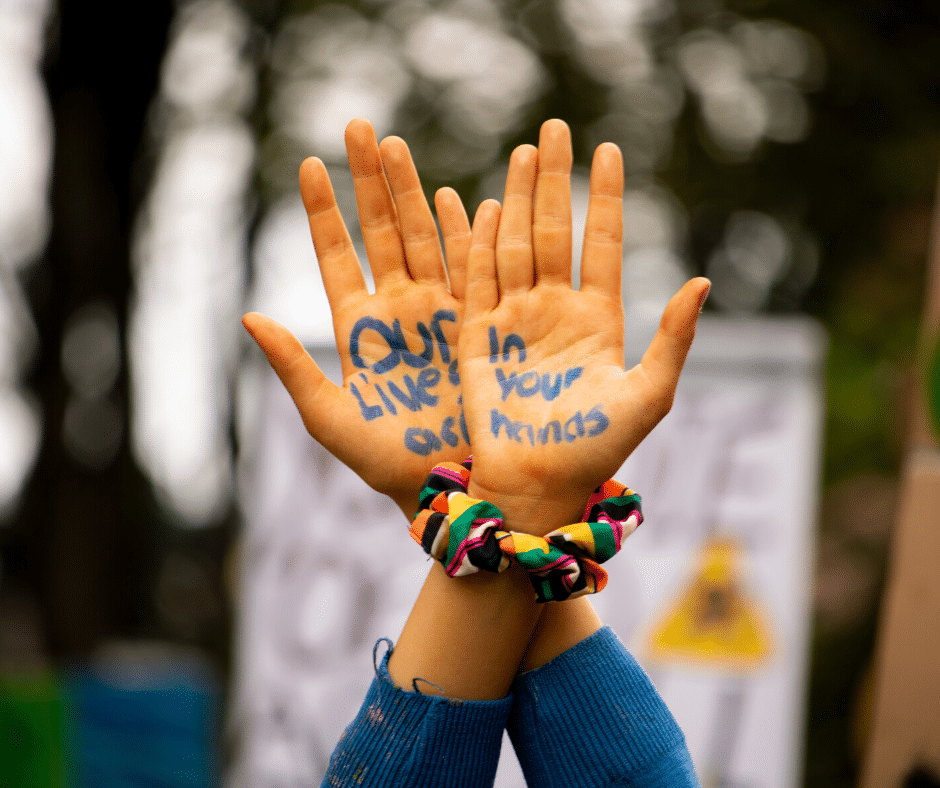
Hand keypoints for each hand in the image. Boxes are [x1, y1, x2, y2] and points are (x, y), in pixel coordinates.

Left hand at [243, 119, 473, 514]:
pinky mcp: (477, 324)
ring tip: (399, 146)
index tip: (310, 164)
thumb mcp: (329, 419)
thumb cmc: (385, 462)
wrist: (447, 482)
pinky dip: (465, 233)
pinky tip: (456, 196)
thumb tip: (249, 316)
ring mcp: (439, 313)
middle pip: (382, 233)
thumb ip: (293, 367)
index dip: (325, 212)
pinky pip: (471, 269)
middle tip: (360, 126)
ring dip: (413, 193)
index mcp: (359, 329)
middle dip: (371, 181)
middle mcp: (398, 311)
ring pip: (424, 239)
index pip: (337, 256)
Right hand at [459, 120, 709, 533]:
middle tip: (555, 128)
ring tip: (524, 152)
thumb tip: (704, 282)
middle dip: (555, 180)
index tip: (610, 151)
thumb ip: (674, 340)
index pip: (601, 243)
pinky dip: (480, 244)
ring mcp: (514, 321)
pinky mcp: (478, 338)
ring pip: (515, 245)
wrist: (538, 486)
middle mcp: (555, 311)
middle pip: (554, 231)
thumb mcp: (648, 395)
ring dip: (519, 198)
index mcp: (598, 319)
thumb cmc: (597, 450)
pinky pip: (477, 281)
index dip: (605, 197)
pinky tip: (486, 206)